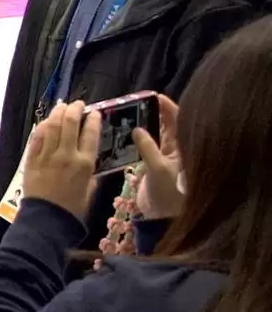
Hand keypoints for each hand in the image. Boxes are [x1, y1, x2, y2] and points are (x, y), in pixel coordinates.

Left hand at [21, 100, 102, 220]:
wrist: (46, 218)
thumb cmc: (72, 209)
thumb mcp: (89, 191)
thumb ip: (91, 174)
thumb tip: (89, 161)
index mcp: (85, 164)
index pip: (90, 134)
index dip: (93, 119)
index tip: (94, 112)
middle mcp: (66, 155)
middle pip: (70, 123)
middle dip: (75, 109)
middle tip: (78, 104)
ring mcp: (47, 155)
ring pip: (52, 126)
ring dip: (58, 113)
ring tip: (62, 107)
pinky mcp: (32, 158)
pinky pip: (37, 137)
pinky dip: (43, 126)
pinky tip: (47, 121)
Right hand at [134, 95, 183, 219]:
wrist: (163, 216)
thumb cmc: (169, 193)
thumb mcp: (159, 169)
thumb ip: (148, 147)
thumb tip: (137, 129)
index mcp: (185, 147)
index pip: (179, 121)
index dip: (168, 107)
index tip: (154, 96)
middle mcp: (177, 148)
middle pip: (167, 124)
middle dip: (152, 112)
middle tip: (135, 101)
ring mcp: (165, 155)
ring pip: (155, 132)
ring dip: (143, 122)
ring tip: (127, 112)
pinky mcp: (154, 162)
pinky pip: (147, 143)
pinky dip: (138, 135)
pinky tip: (125, 129)